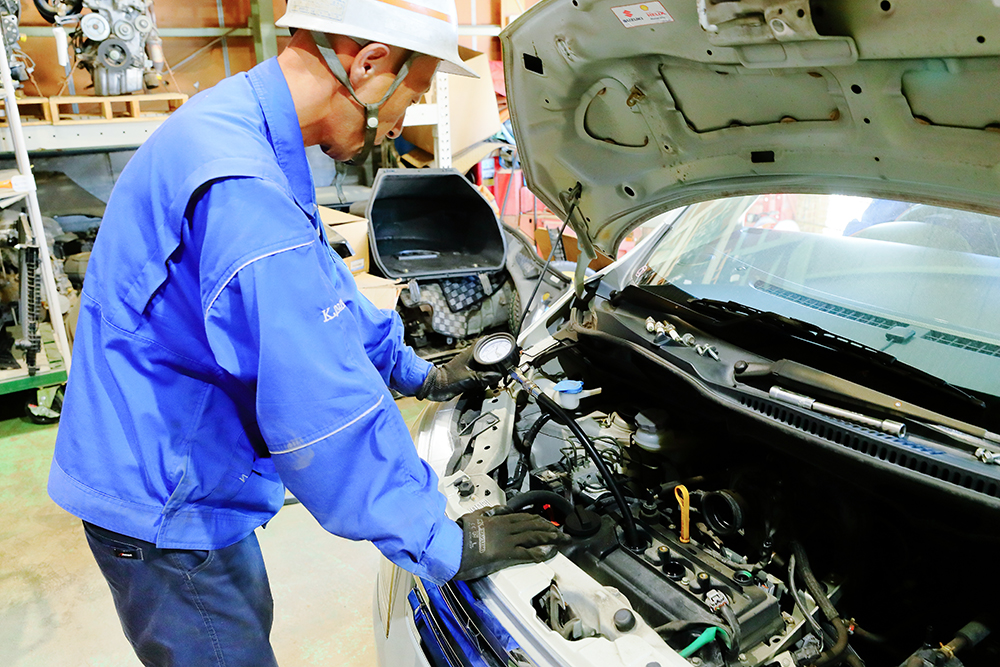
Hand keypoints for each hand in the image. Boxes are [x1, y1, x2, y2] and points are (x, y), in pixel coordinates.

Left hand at [416, 343, 502, 401]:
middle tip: (506, 362)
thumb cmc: (447, 380)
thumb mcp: (468, 379)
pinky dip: (487, 374)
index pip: (488, 341)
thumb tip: (497, 376)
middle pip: (489, 352)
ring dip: (493, 367)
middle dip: (498, 358)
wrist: (435, 386)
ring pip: (485, 361)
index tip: (507, 346)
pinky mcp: (468, 371)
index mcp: (471, 353)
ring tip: (499, 374)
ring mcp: (469, 363)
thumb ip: (484, 377)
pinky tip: (489, 381)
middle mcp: (471, 356)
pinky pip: (481, 370)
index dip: (498, 343)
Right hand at [452, 506, 570, 580]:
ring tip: (561, 540)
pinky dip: (540, 552)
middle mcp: (505, 527)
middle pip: (533, 525)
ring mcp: (506, 540)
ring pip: (534, 535)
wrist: (451, 545)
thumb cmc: (459, 534)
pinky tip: (548, 552)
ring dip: (550, 537)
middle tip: (561, 531)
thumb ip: (487, 512)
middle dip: (549, 528)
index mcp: (498, 519)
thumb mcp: (474, 516)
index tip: (547, 522)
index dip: (538, 519)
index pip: (524, 517)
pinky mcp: (505, 553)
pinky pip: (527, 552)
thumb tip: (496, 509)